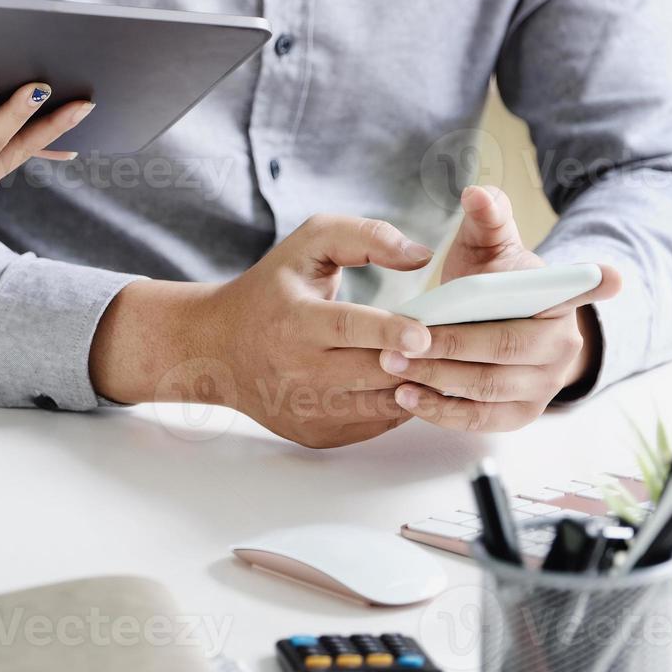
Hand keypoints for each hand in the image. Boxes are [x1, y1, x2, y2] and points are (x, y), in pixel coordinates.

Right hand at [92, 215, 436, 448]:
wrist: (217, 348)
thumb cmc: (271, 289)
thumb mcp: (308, 244)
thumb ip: (364, 237)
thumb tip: (420, 255)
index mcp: (295, 320)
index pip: (348, 329)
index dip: (389, 332)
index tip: (424, 334)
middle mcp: (297, 370)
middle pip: (371, 372)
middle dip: (417, 364)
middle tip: (454, 348)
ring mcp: (306, 408)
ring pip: (379, 405)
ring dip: (416, 387)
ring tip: (442, 363)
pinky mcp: (316, 433)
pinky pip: (373, 425)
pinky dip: (398, 406)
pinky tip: (410, 382)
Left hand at [380, 186, 621, 431]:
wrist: (488, 327)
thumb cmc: (489, 284)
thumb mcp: (487, 247)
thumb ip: (485, 219)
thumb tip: (476, 194)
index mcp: (560, 298)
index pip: (583, 287)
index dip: (597, 282)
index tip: (611, 275)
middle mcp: (562, 345)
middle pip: (506, 346)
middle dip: (450, 344)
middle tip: (401, 338)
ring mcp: (544, 385)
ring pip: (487, 386)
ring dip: (436, 377)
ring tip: (392, 363)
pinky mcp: (518, 415)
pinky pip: (478, 419)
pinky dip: (440, 410)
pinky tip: (407, 396)